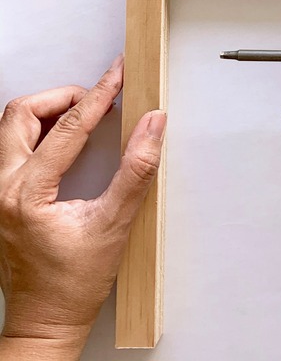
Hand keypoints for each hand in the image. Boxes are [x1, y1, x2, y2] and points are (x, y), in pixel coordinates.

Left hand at [0, 58, 165, 355]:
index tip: (119, 75)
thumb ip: (136, 169)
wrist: (46, 321)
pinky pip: (10, 145)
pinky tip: (64, 138)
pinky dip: (38, 130)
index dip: (100, 94)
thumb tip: (152, 125)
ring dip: (48, 111)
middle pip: (22, 113)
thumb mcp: (115, 225)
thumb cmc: (73, 284)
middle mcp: (2, 188)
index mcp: (27, 194)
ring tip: (84, 114)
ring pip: (12, 126)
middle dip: (64, 96)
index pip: (68, 126)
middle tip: (99, 97)